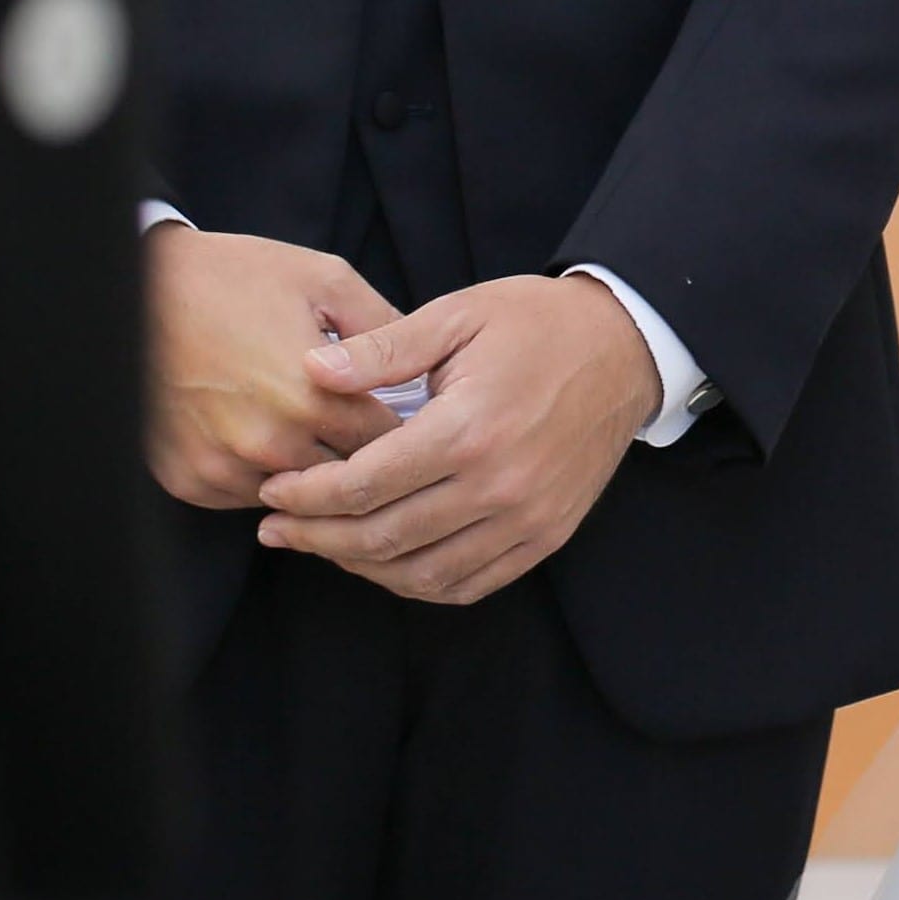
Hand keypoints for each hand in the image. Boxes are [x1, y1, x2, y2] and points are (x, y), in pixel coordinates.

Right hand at [144, 228, 405, 508]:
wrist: (138, 288)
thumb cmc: (235, 277)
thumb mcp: (323, 279)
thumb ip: (381, 323)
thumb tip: (424, 361)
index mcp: (312, 395)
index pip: (385, 446)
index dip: (401, 433)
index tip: (404, 422)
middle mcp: (271, 444)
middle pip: (343, 480)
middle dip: (360, 459)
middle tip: (359, 430)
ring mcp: (225, 469)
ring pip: (295, 496)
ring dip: (309, 475)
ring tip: (308, 434)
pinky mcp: (188, 482)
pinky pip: (244, 499)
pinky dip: (260, 478)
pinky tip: (262, 439)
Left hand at [253, 273, 661, 605]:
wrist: (624, 347)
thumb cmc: (536, 323)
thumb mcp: (459, 315)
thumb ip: (384, 347)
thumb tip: (312, 368)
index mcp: (468, 428)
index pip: (367, 482)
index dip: (308, 493)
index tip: (274, 490)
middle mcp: (497, 485)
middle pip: (384, 537)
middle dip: (318, 537)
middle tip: (277, 529)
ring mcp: (526, 518)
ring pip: (421, 574)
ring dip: (361, 568)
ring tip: (323, 546)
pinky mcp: (546, 535)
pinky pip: (468, 584)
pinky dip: (419, 584)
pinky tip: (388, 563)